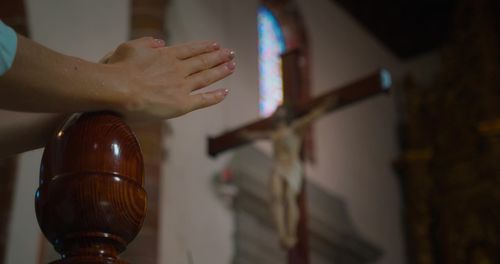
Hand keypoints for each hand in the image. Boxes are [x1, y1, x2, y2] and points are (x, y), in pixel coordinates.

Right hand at [104, 37, 235, 121]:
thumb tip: (161, 43)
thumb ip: (147, 43)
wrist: (118, 89)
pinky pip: (203, 100)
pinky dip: (215, 96)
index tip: (215, 45)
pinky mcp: (182, 104)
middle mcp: (178, 69)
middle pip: (203, 61)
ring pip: (206, 77)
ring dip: (221, 71)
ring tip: (232, 66)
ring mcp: (181, 86)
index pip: (190, 50)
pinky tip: (225, 92)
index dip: (205, 47)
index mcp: (166, 55)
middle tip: (230, 53)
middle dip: (218, 56)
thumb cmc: (118, 69)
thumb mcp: (130, 47)